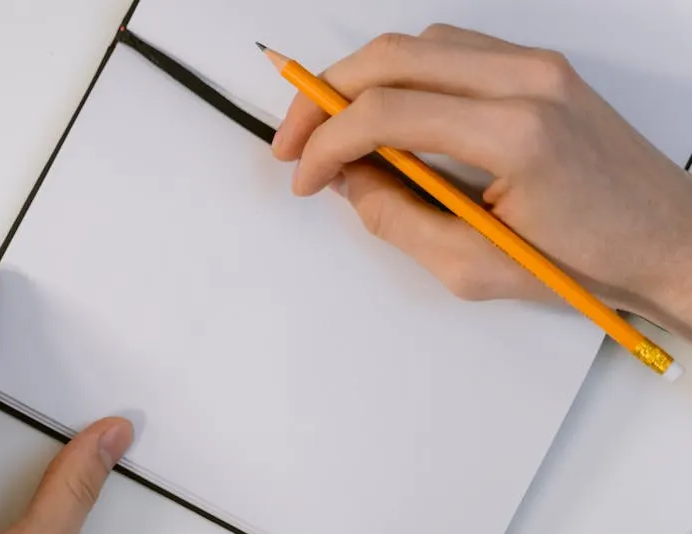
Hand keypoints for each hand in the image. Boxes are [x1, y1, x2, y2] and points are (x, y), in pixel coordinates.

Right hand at [273, 24, 691, 335]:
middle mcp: (526, 82)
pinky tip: (387, 113)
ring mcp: (537, 65)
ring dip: (361, 80)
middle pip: (390, 57)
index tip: (304, 176)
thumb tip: (347, 181)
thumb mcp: (474, 267)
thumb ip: (397, 220)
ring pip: (416, 43)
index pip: (385, 112)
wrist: (667, 241)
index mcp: (514, 134)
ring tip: (334, 129)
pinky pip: (451, 49)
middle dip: (323, 97)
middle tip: (294, 142)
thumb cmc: (587, 262)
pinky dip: (403, 73)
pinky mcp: (540, 67)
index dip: (325, 142)